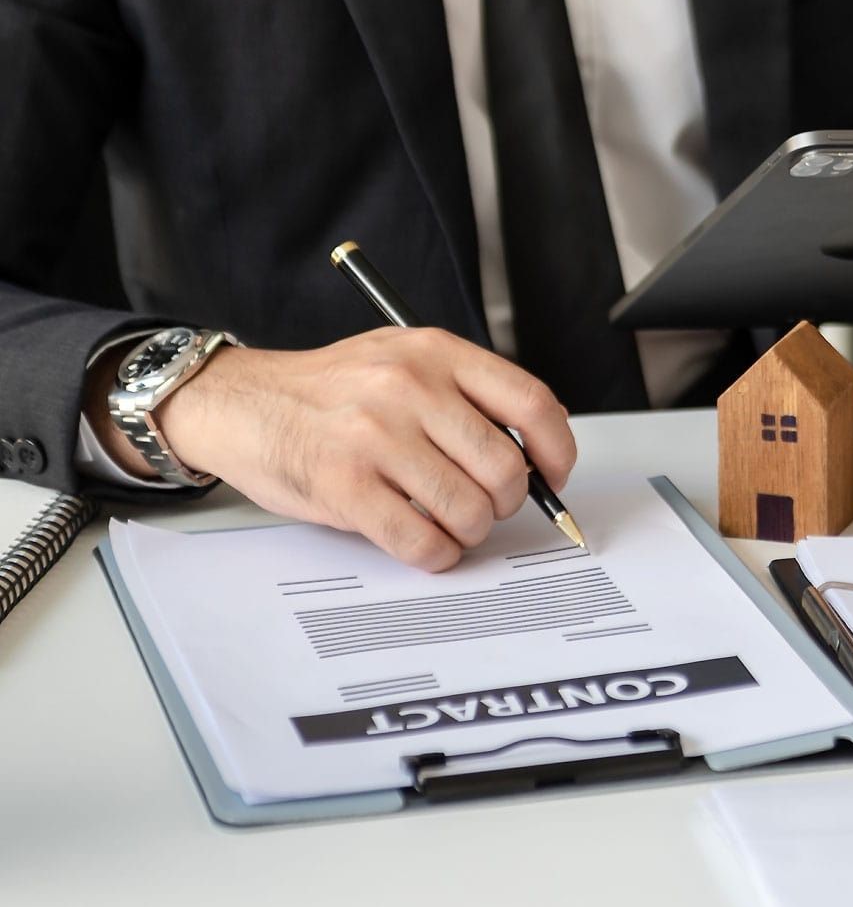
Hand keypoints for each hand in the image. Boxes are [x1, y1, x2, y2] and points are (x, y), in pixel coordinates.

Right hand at [124, 328, 575, 570]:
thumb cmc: (331, 392)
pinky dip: (435, 554)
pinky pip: (420, 541)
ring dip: (468, 532)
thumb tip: (533, 457)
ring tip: (448, 523)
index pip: (531, 404)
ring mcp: (375, 437)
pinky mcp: (344, 485)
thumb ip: (466, 395)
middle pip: (504, 469)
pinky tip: (425, 544)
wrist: (241, 403)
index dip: (556, 451)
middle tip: (484, 506)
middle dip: (504, 503)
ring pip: (468, 511)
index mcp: (435, 352)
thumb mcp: (404, 361)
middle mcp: (410, 388)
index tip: (553, 475)